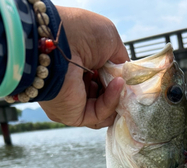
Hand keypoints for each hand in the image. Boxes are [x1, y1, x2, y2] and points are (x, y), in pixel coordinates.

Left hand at [39, 7, 128, 128]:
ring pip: (106, 112)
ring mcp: (74, 103)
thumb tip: (126, 77)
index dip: (118, 81)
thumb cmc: (79, 32)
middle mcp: (75, 87)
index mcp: (80, 68)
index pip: (104, 82)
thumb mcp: (109, 40)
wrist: (57, 40)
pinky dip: (112, 101)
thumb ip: (120, 60)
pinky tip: (118, 85)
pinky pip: (100, 114)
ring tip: (123, 82)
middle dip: (120, 93)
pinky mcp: (74, 116)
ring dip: (118, 98)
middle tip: (129, 84)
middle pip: (105, 99)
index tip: (129, 77)